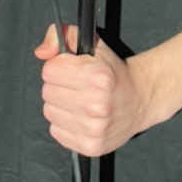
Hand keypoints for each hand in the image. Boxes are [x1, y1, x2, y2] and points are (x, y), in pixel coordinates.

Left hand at [34, 24, 152, 156]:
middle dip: (58, 86)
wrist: (139, 100)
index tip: (69, 69)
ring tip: (79, 100)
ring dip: (60, 105)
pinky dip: (64, 123)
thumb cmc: (114, 73)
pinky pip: (56, 132)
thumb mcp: (92, 44)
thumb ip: (63, 36)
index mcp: (97, 77)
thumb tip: (42, 52)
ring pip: (49, 112)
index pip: (50, 71)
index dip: (57, 67)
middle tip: (76, 85)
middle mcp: (96, 104)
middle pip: (47, 92)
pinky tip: (80, 116)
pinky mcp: (91, 146)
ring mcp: (94, 128)